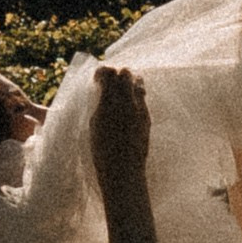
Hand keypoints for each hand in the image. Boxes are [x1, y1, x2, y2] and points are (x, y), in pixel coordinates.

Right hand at [89, 65, 151, 193]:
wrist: (123, 169)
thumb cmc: (102, 151)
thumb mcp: (94, 124)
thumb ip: (100, 104)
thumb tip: (104, 93)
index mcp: (109, 103)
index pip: (108, 73)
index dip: (101, 72)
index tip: (97, 80)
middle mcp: (126, 102)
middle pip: (125, 72)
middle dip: (116, 75)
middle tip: (110, 85)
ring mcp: (139, 108)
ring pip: (138, 82)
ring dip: (129, 83)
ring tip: (122, 92)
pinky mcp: (147, 117)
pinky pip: (142, 98)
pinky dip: (136, 96)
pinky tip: (130, 106)